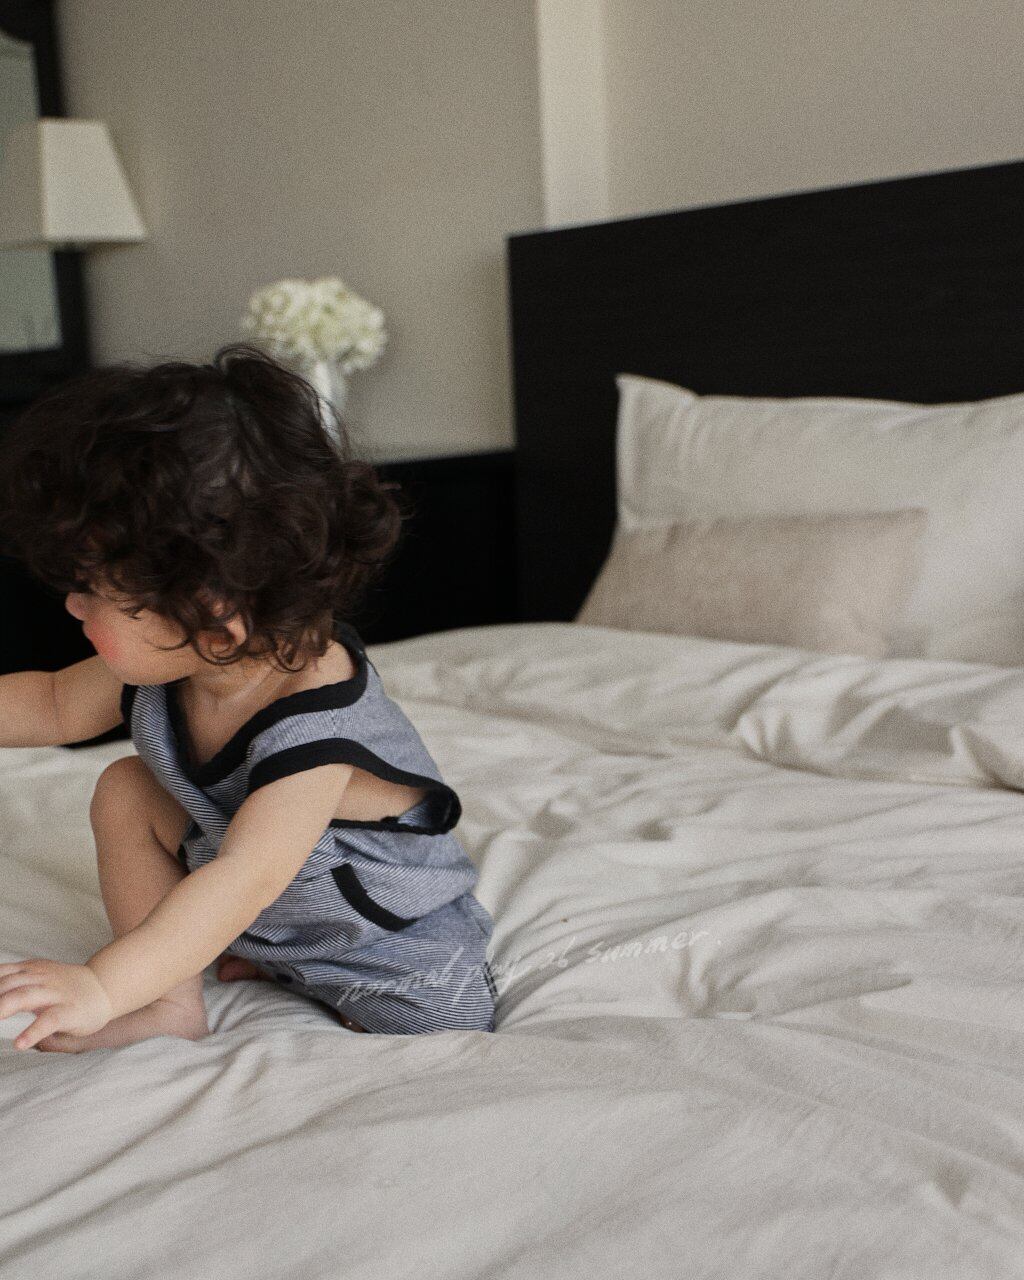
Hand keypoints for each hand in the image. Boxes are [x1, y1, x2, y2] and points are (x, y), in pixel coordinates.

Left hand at [0, 958, 114, 1049]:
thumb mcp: (38, 976)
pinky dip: (33, 1031)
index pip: (1, 974)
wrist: (105, 986)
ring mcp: (55, 993)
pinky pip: (49, 1020)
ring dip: (3, 1007)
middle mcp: (41, 978)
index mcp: (31, 970)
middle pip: (7, 984)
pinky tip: (20, 1044)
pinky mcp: (69, 1011)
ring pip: (24, 996)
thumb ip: (14, 981)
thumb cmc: (66, 986)